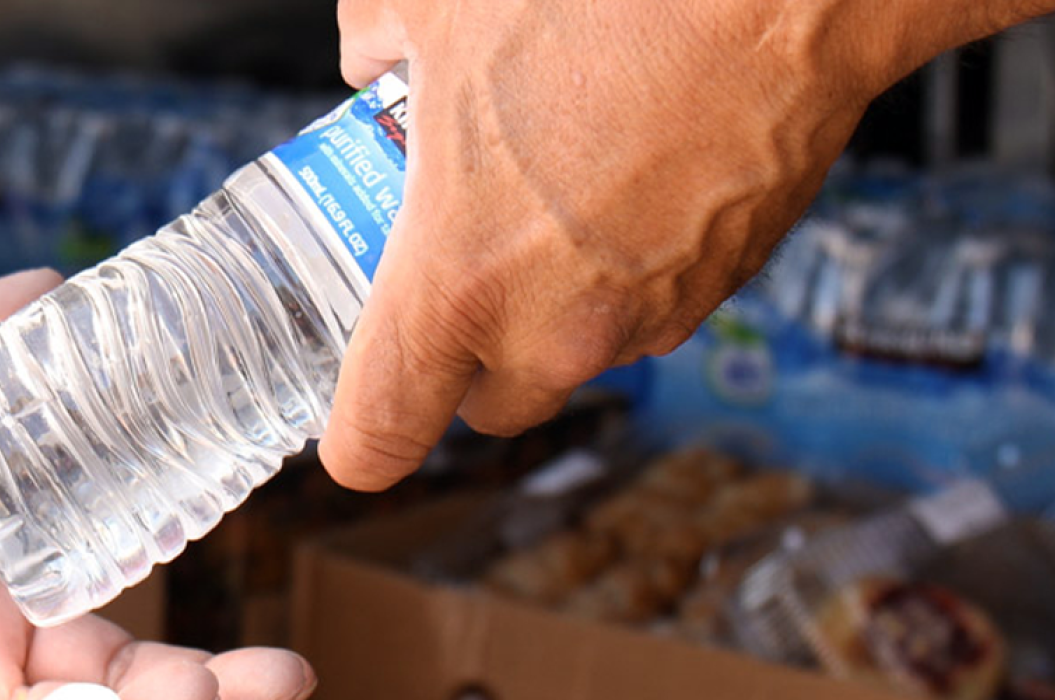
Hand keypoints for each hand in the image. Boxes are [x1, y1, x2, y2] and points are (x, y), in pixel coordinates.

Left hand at [318, 0, 1041, 489]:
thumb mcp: (432, 1)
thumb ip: (372, 44)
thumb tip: (370, 60)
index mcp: (457, 282)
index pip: (381, 434)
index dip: (358, 443)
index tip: (351, 424)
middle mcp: (554, 327)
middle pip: (486, 406)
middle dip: (462, 358)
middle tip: (447, 265)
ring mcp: (647, 316)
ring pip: (573, 354)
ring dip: (550, 305)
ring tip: (543, 193)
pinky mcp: (720, 286)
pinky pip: (646, 307)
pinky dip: (623, 268)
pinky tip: (621, 176)